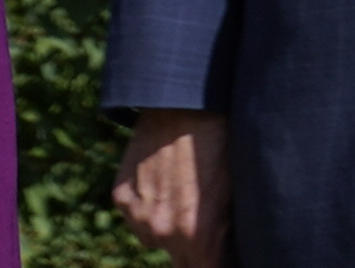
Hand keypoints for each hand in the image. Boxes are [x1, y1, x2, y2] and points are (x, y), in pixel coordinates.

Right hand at [113, 110, 225, 265]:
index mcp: (196, 234)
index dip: (217, 260)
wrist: (182, 103)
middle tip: (204, 220)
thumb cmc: (218, 143)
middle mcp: (163, 230)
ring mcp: (138, 215)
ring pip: (156, 239)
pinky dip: (147, 207)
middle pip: (182, 261)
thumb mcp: (233, 190)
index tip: (221, 252)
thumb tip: (227, 251)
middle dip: (195, 249)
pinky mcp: (121, 197)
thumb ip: (225, 230)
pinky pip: (136, 217)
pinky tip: (161, 181)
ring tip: (182, 193)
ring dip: (168, 227)